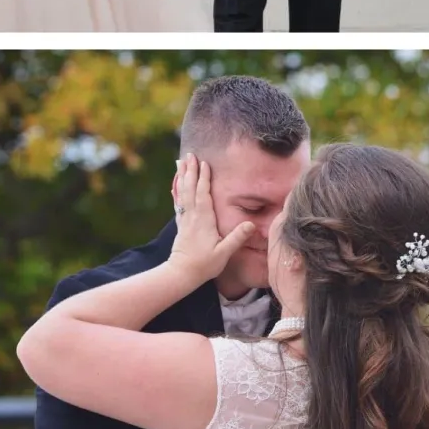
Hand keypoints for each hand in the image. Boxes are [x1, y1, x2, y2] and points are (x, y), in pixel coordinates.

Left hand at [168, 154, 254, 283]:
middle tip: (189, 155)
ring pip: (183, 193)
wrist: (180, 274)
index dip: (203, 178)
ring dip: (182, 177)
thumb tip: (252, 224)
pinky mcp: (181, 225)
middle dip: (191, 171)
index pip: (203, 194)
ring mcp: (185, 220)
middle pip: (190, 189)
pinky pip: (179, 202)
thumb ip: (237, 238)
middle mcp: (192, 216)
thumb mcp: (224, 253)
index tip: (204, 163)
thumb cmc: (204, 264)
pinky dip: (178, 191)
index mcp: (204, 220)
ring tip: (181, 162)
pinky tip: (176, 185)